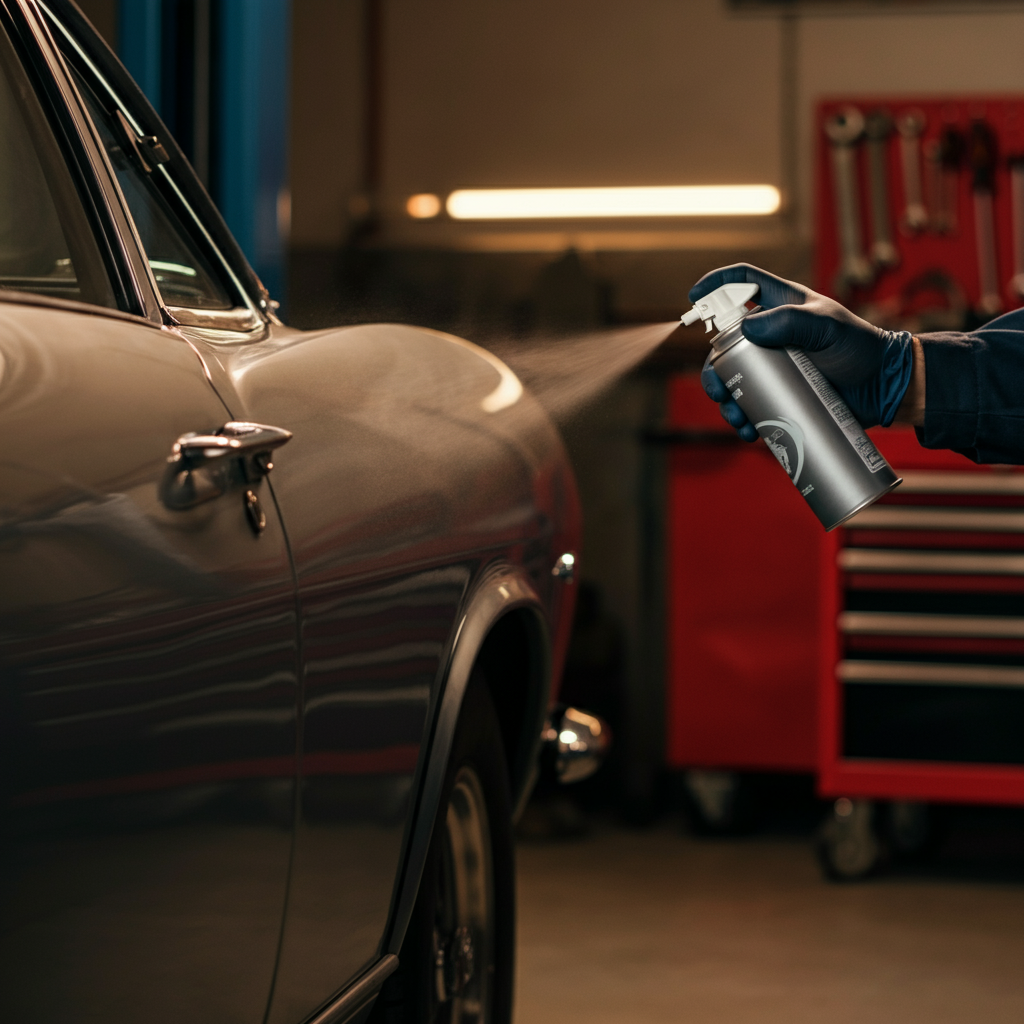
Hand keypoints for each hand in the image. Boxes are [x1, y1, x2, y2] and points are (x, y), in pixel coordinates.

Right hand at [694, 264, 913, 438]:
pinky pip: (752, 404)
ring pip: (733, 379)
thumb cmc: (861, 348)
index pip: (743, 283)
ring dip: (726, 400)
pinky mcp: (781, 392)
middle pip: (725, 344)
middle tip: (718, 389)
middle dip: (713, 369)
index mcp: (782, 306)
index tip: (693, 296)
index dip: (716, 284)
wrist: (884, 388)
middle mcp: (772, 335)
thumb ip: (791, 321)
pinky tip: (749, 431)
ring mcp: (774, 365)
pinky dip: (744, 419)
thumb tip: (747, 326)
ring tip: (736, 418)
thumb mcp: (828, 328)